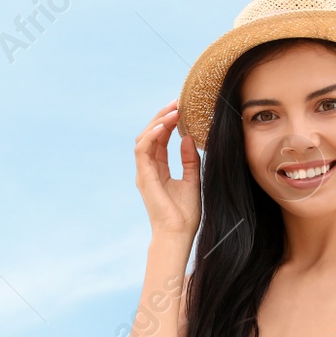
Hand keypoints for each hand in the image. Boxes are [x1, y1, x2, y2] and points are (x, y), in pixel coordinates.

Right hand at [133, 100, 199, 239]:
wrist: (178, 234)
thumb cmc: (185, 215)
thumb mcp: (193, 181)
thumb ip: (189, 160)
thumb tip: (188, 138)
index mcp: (158, 170)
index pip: (160, 139)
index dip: (169, 122)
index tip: (182, 108)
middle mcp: (148, 169)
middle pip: (150, 135)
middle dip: (162, 117)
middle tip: (178, 102)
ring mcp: (144, 172)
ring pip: (144, 138)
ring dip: (158, 122)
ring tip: (174, 110)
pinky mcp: (143, 176)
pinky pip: (143, 149)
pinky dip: (152, 135)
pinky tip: (166, 125)